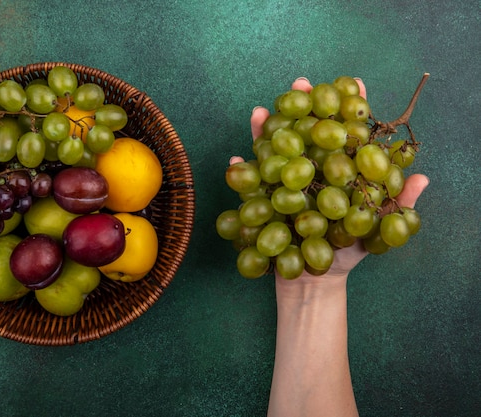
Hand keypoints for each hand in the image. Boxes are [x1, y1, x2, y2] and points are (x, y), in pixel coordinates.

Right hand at [230, 77, 428, 282]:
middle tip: (301, 83)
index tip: (353, 82)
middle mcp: (313, 171)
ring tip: (262, 110)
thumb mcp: (377, 233)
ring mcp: (286, 182)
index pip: (348, 134)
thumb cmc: (347, 255)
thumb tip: (423, 178)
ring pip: (277, 149)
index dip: (351, 108)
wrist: (313, 282)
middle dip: (304, 107)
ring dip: (268, 129)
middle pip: (308, 133)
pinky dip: (243, 169)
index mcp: (340, 173)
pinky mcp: (265, 198)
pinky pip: (252, 181)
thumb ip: (398, 206)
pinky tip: (237, 156)